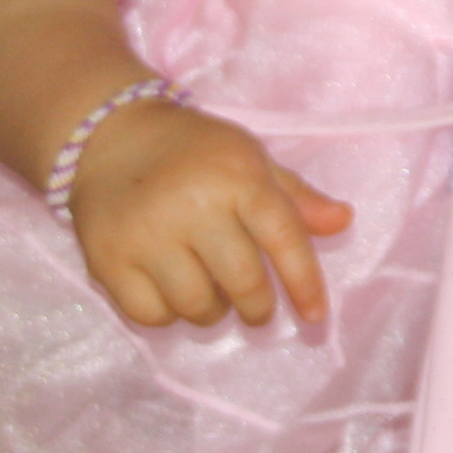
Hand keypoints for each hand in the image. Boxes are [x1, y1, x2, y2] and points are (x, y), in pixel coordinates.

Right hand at [64, 100, 352, 329]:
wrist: (109, 135)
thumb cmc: (193, 151)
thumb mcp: (249, 159)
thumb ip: (295, 197)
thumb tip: (343, 221)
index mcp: (236, 177)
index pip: (283, 238)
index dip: (305, 283)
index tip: (315, 316)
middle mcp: (193, 206)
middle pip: (243, 284)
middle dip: (258, 307)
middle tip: (256, 308)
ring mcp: (147, 236)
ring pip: (197, 307)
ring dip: (213, 311)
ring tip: (210, 289)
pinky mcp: (109, 260)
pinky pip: (152, 315)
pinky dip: (168, 314)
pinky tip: (171, 289)